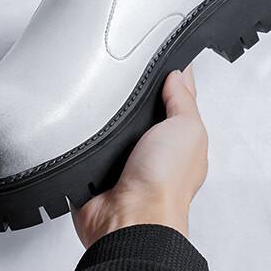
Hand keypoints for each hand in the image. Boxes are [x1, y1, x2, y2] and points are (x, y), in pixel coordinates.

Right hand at [72, 65, 207, 247]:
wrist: (128, 219)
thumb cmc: (164, 183)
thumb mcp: (187, 129)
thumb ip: (183, 100)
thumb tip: (178, 74)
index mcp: (178, 139)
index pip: (175, 98)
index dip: (170, 76)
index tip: (160, 52)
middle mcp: (151, 148)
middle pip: (139, 107)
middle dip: (131, 92)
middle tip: (123, 68)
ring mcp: (123, 158)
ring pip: (112, 122)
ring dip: (105, 113)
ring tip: (99, 94)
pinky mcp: (96, 167)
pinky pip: (88, 140)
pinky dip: (85, 133)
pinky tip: (83, 123)